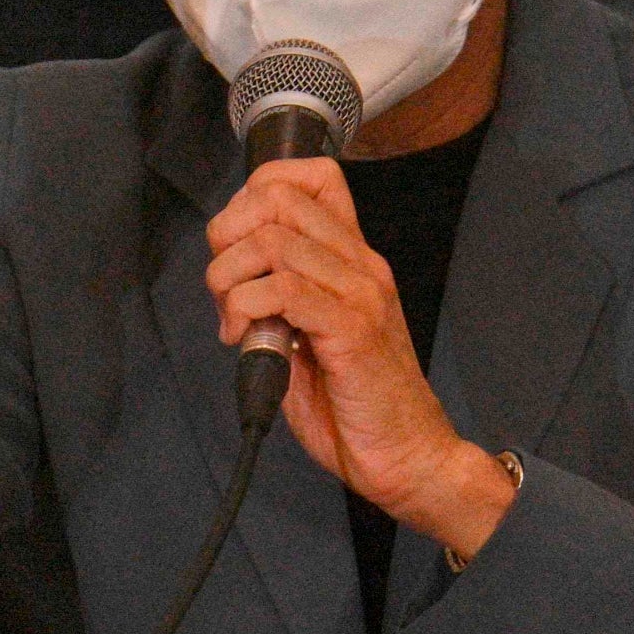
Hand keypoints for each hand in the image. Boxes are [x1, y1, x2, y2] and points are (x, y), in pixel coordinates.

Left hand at [206, 158, 515, 561]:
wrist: (409, 455)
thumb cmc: (355, 404)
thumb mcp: (311, 336)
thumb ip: (280, 301)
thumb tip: (230, 282)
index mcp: (354, 259)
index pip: (312, 178)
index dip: (254, 194)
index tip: (233, 245)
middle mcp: (361, 264)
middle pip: (279, 199)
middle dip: (227, 236)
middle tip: (224, 287)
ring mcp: (360, 294)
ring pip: (273, 242)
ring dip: (229, 279)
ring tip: (232, 321)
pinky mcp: (352, 331)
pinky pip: (285, 291)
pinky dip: (247, 310)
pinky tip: (246, 340)